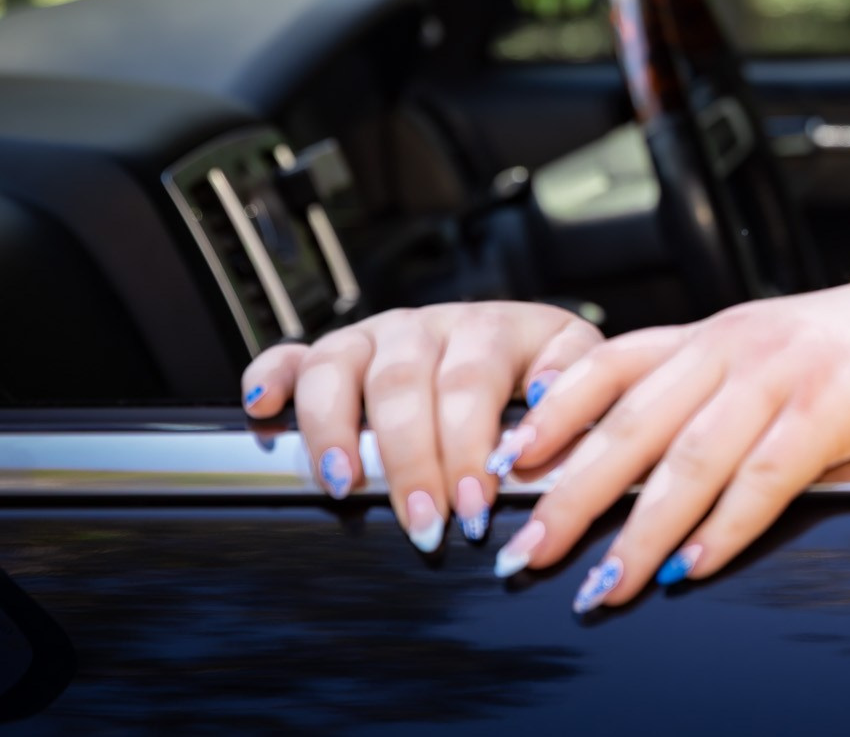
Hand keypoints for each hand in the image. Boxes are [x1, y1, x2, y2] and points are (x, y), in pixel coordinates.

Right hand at [240, 301, 603, 549]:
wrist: (531, 343)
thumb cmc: (553, 375)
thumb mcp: (587, 376)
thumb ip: (578, 397)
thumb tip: (544, 419)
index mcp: (494, 327)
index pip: (473, 380)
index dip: (469, 445)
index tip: (476, 507)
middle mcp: (430, 326)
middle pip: (405, 385)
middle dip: (411, 462)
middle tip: (423, 524)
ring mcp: (379, 337)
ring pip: (340, 368)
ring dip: (336, 429)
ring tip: (344, 486)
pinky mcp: (336, 353)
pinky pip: (291, 356)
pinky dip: (270, 378)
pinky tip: (262, 411)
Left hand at [489, 267, 849, 611]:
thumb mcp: (762, 350)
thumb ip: (697, 387)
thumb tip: (621, 448)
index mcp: (708, 333)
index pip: (605, 366)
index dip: (548, 417)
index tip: (499, 468)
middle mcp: (731, 347)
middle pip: (629, 427)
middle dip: (568, 498)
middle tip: (523, 552)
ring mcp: (779, 377)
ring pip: (687, 462)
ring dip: (638, 533)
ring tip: (599, 586)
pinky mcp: (829, 410)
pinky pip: (764, 479)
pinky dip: (723, 529)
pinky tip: (692, 569)